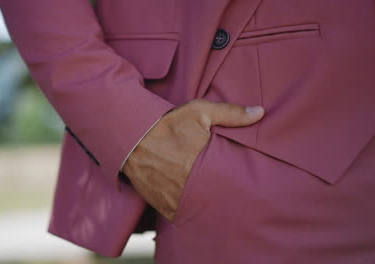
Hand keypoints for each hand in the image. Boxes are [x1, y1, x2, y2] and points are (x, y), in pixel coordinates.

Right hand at [122, 99, 264, 220]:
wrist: (129, 141)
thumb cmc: (164, 125)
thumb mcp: (198, 112)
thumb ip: (230, 113)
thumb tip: (260, 112)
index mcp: (208, 166)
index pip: (235, 181)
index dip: (242, 182)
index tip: (248, 180)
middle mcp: (195, 188)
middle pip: (220, 200)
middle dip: (225, 196)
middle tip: (228, 189)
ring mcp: (179, 201)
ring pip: (202, 210)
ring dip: (207, 205)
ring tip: (211, 197)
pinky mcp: (165, 208)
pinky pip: (182, 215)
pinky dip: (188, 210)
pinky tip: (193, 203)